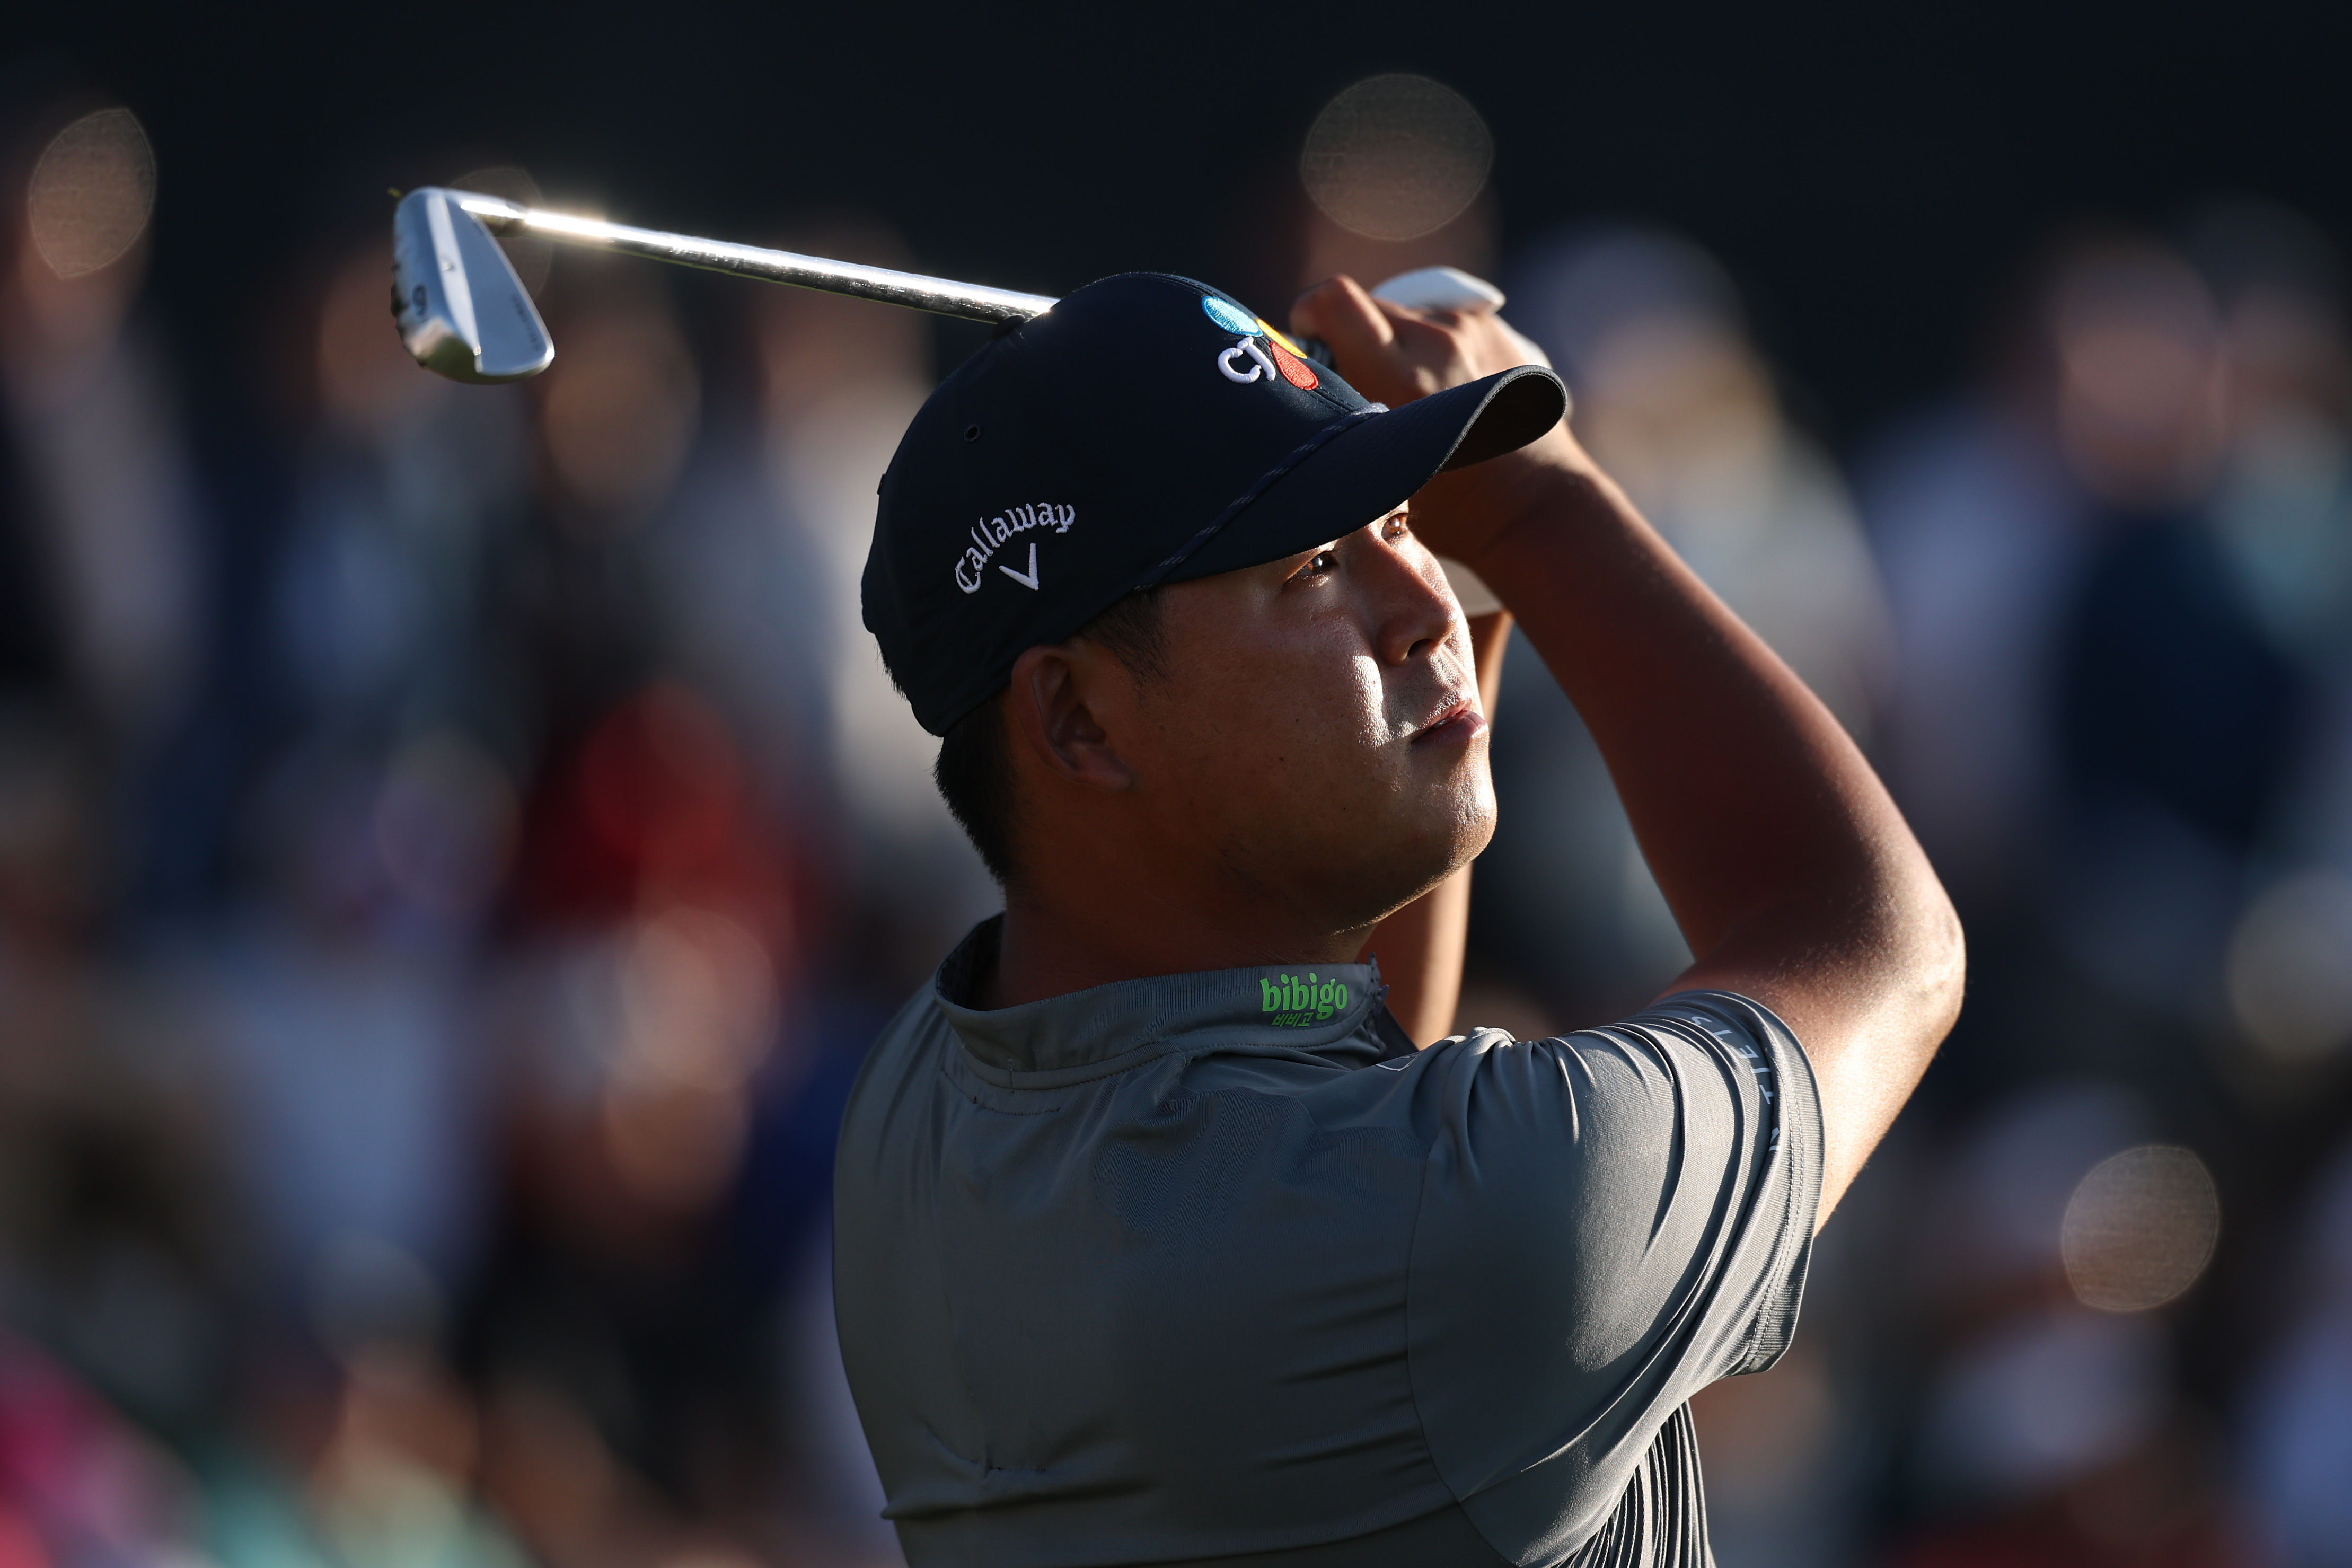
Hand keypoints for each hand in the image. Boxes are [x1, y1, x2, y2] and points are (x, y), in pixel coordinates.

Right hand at [1290, 274, 1590, 568]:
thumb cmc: (1450, 508)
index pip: (1335, 301)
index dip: (1311, 312)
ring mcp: (1469, 328)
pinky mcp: (1492, 325)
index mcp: (1400, 381)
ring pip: (1402, 311)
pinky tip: (1444, 386)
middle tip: (1362, 383)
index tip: (1309, 341)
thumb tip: (1300, 385)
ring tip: (1412, 391)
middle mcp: (1436, 342)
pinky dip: (1429, 344)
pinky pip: (1437, 317)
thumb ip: (1339, 423)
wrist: (1532, 505)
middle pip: (1366, 305)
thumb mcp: (1377, 473)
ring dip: (1393, 340)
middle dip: (1352, 336)